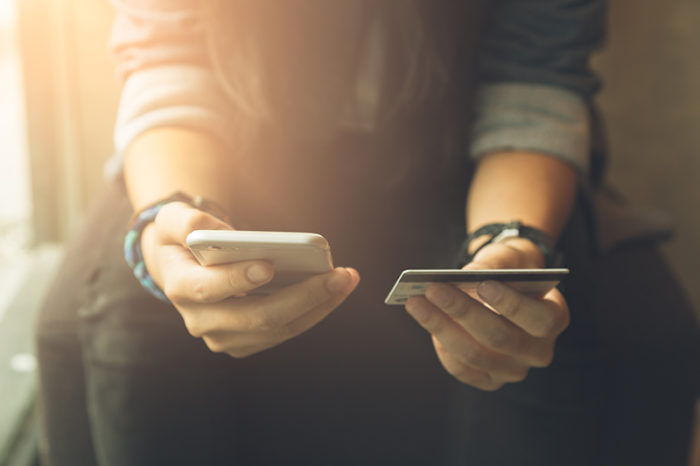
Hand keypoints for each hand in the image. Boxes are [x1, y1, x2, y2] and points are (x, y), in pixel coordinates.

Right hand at [140, 202, 359, 357]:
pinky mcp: (246, 341)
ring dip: (317, 306)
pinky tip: (336, 290)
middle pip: (257, 317)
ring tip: (345, 280)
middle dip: (302, 296)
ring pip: (278, 329)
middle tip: (337, 275)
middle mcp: (201, 321)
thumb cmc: (182, 239)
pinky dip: (313, 311)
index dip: (238, 280)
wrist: (181, 266)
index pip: (209, 289)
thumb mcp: (172, 219)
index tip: (269, 265)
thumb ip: (189, 221)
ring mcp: (225, 336)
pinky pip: (285, 331)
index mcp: (180, 287)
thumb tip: (225, 233)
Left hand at [404, 239, 568, 390]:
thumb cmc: (507, 269)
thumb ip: (492, 263)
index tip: (483, 284)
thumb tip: (463, 275)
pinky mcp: (489, 381)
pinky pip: (461, 369)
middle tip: (433, 288)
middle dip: (462, 311)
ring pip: (475, 355)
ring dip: (440, 327)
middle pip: (500, 338)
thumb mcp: (507, 257)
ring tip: (416, 302)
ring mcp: (514, 370)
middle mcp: (539, 351)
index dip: (512, 304)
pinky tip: (424, 319)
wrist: (504, 288)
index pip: (539, 319)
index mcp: (555, 318)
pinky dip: (441, 345)